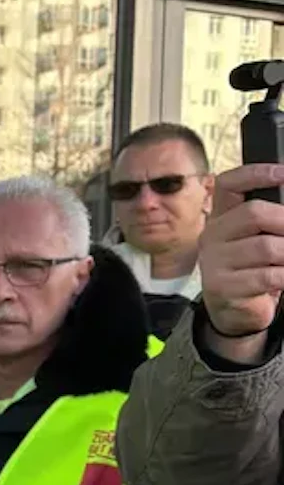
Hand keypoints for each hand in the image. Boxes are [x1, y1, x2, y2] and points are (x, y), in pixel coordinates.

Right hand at [198, 164, 283, 355]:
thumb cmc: (253, 269)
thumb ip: (271, 220)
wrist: (233, 311)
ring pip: (266, 247)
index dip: (257, 174)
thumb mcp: (258, 238)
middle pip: (254, 213)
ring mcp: (214, 262)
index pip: (229, 184)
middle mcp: (213, 235)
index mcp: (221, 217)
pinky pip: (267, 276)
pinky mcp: (223, 287)